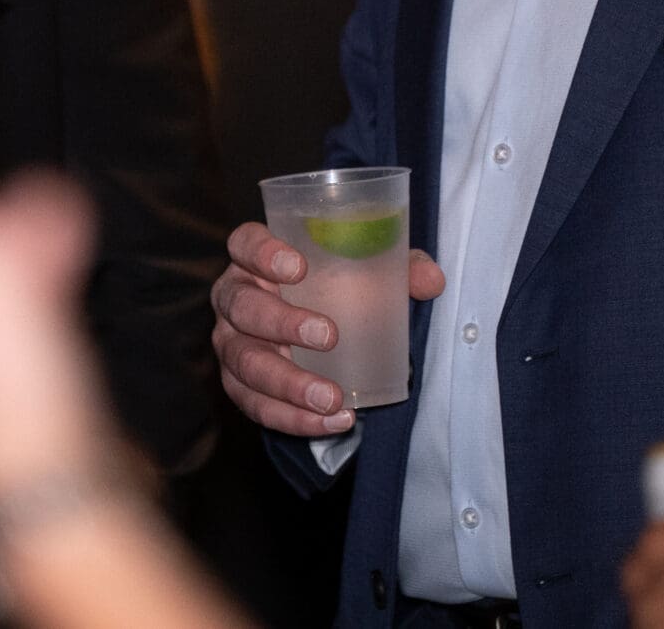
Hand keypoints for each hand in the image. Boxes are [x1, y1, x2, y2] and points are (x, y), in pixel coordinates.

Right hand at [210, 223, 442, 437]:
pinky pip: (256, 405)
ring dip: (288, 384)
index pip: (245, 243)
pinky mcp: (239, 384)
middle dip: (282, 323)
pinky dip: (292, 418)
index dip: (263, 253)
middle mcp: (235, 297)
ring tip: (332, 398)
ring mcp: (232, 343)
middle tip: (328, 336)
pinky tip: (329, 421)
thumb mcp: (367, 271)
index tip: (298, 267)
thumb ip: (399, 267)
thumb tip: (431, 280)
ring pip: (245, 364)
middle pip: (242, 307)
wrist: (317, 331)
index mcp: (256, 258)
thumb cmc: (336, 287)